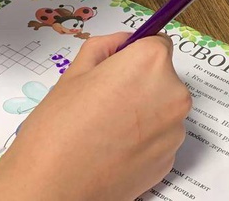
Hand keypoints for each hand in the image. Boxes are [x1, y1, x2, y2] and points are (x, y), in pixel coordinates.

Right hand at [0, 33, 190, 200]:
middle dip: (140, 83)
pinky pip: (159, 138)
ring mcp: (175, 131)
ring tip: (105, 127)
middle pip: (162, 77)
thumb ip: (105, 47)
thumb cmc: (58, 129)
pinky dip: (142, 139)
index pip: (158, 43)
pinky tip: (113, 148)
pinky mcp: (169, 160)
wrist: (53, 188)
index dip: (135, 53)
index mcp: (150, 63)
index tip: (119, 66)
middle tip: (104, 99)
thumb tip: (124, 42)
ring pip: (162, 109)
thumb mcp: (74, 72)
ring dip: (143, 112)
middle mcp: (173, 94)